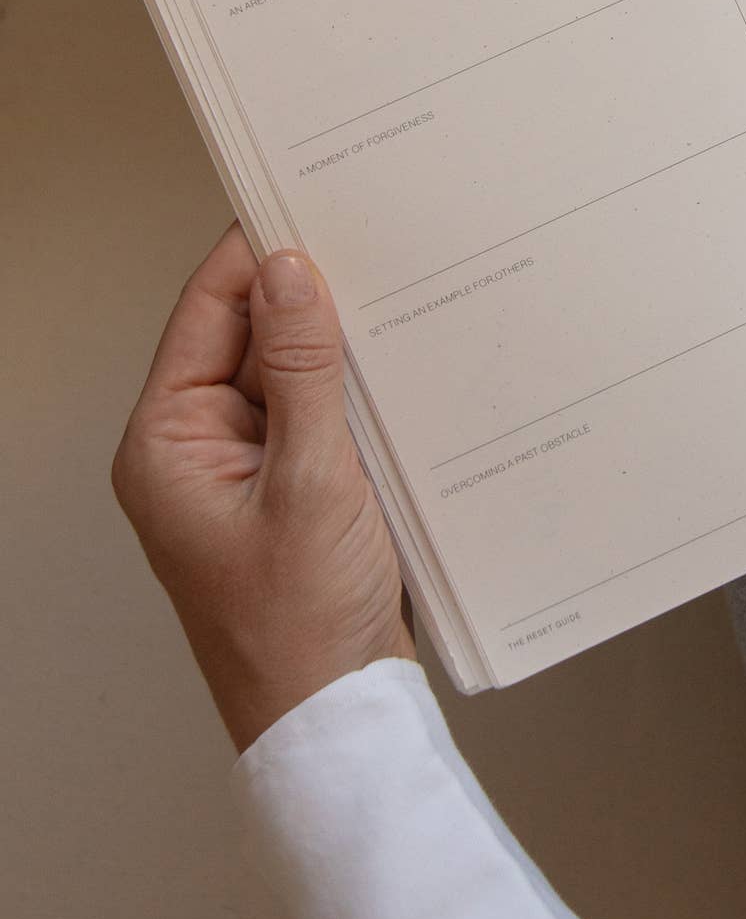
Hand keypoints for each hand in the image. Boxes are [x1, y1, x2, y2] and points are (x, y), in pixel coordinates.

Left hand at [112, 227, 414, 751]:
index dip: (259, 252)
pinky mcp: (293, 486)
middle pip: (253, 333)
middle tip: (380, 242)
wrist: (336, 718)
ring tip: (405, 302)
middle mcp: (197, 447)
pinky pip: (321, 411)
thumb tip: (289, 268)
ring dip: (344, 345)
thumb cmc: (301, 626)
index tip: (316, 200)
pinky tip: (406, 372)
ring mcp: (246, 468)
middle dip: (313, 295)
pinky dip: (359, 390)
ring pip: (296, 369)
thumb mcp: (312, 482)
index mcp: (167, 443)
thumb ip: (304, 369)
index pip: (207, 310)